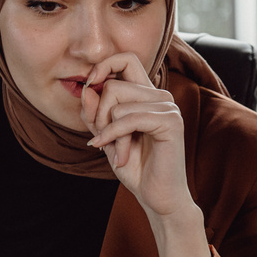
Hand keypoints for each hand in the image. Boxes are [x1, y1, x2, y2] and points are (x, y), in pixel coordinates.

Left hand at [81, 54, 208, 256]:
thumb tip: (86, 89)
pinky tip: (116, 156)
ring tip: (116, 152)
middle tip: (101, 138)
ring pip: (118, 102)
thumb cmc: (137, 169)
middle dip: (99, 113)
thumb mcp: (107, 138)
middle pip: (114, 84)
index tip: (89, 86)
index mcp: (147, 95)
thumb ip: (95, 114)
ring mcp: (167, 107)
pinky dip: (115, 136)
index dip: (104, 66)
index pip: (126, 59)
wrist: (159, 198)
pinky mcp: (170, 122)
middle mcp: (160, 96)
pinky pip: (129, 119)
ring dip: (108, 131)